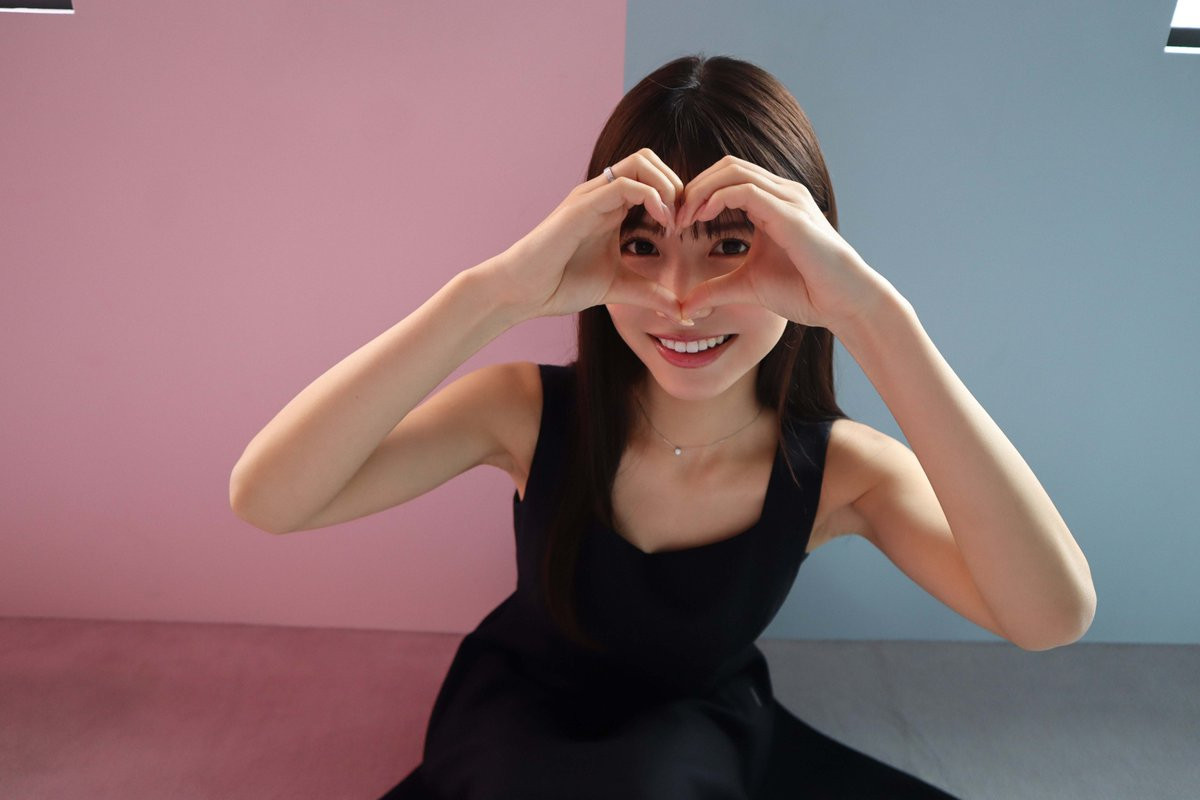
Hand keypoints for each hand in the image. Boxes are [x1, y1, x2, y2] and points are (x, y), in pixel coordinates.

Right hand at [484, 148, 687, 321]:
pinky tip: (662, 224)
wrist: (522, 292)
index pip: (652, 178)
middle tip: (685, 221)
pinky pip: (625, 184)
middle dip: (677, 185)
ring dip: (668, 186)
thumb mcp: (619, 289)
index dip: (677, 197)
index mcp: (611, 207)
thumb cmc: (560, 285)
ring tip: (675, 221)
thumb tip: (682, 311)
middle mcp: (602, 194)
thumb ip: (651, 294)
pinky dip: (653, 197)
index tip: (687, 229)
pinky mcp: (582, 206)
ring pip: (641, 162)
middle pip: (649, 160)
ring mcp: (591, 196)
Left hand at [672, 155, 903, 331]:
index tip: (676, 222)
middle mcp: (781, 192)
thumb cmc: (805, 291)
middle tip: (673, 216)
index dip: (697, 194)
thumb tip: (686, 306)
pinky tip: (701, 218)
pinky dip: (717, 198)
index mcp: (773, 202)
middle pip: (727, 166)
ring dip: (700, 190)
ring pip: (733, 170)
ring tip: (682, 217)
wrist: (842, 302)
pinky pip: (747, 190)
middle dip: (694, 186)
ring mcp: (788, 198)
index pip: (728, 177)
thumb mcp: (747, 287)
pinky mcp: (790, 213)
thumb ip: (715, 289)